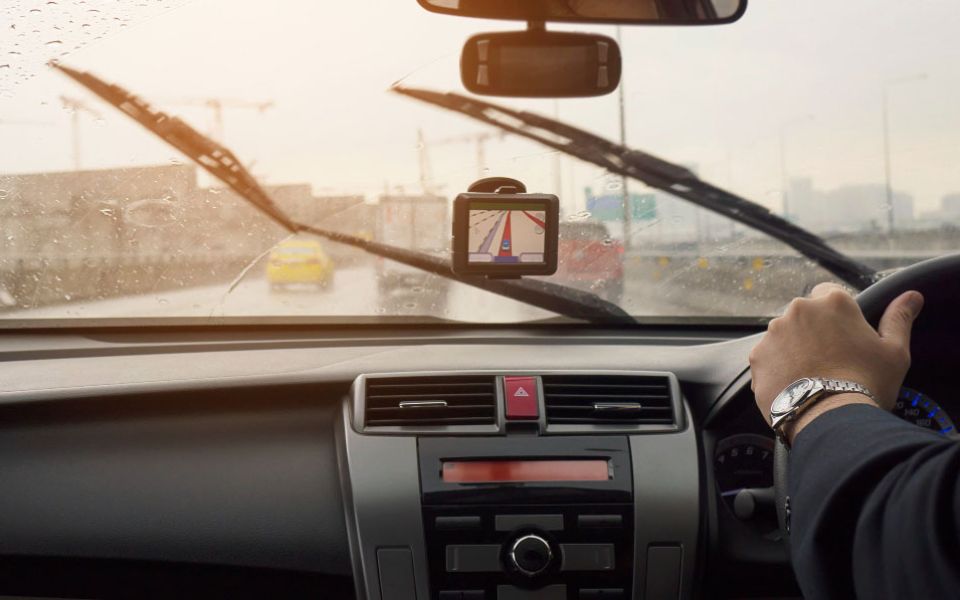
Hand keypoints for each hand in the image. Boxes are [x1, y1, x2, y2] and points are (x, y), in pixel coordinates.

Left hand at [749, 282, 923, 442]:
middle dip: (814, 332)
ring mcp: (774, 333)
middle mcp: (798, 311)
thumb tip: (911, 297)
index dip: (836, 315)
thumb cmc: (867, 383)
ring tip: (813, 376)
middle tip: (831, 360)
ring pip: (784, 336)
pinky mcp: (757, 356)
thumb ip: (898, 318)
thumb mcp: (894, 351)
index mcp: (832, 302)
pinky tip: (795, 385)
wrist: (830, 418)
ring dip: (794, 349)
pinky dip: (778, 368)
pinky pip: (768, 358)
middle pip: (805, 316)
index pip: (829, 293)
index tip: (843, 335)